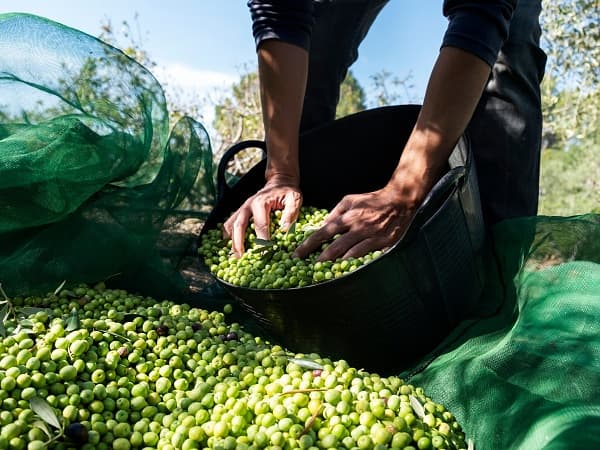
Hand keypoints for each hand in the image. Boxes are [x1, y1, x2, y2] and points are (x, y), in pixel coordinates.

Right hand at [223, 178, 301, 257]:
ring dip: (232, 241)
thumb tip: (284, 230)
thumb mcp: (294, 199)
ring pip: (231, 225)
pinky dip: (228, 235)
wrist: (279, 181)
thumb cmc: (287, 192)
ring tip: (235, 256)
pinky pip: (229, 223)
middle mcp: (248, 205)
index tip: (264, 253)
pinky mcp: (240, 211)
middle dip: (239, 242)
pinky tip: (230, 246)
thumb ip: (291, 213)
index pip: (260, 224)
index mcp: (261, 202)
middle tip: (242, 257)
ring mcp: (242, 208)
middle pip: (239, 225)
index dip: (262, 240)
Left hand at [293, 185, 418, 260]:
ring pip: (350, 254)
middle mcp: (357, 227)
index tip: (297, 255)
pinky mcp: (383, 244)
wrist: (399, 201)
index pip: (323, 233)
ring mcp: (371, 236)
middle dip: (319, 259)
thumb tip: (323, 225)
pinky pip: (367, 257)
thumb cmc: (372, 200)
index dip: (309, 245)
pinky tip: (347, 271)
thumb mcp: (350, 200)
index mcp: (347, 217)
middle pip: (334, 247)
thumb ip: (335, 212)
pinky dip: (356, 264)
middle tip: (308, 269)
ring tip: (325, 273)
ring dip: (336, 265)